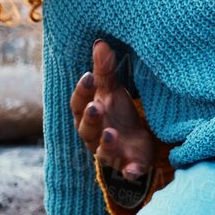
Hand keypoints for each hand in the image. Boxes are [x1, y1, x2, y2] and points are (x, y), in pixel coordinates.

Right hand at [68, 39, 165, 181]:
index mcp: (87, 115)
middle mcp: (94, 135)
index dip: (82, 91)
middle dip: (90, 118)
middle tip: (96, 107)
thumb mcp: (112, 91)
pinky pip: (127, 171)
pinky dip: (130, 171)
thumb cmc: (116, 112)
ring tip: (111, 133)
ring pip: (103, 150)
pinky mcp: (128, 165)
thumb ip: (105, 71)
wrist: (134, 141)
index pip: (79, 103)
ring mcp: (110, 152)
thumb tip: (100, 42)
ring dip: (106, 143)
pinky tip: (135, 170)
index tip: (89, 76)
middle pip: (86, 128)